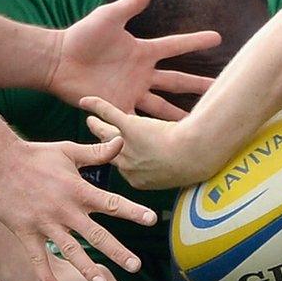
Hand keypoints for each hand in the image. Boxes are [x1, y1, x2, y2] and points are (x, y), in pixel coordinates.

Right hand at [0, 137, 157, 280]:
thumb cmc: (34, 154)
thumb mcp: (68, 150)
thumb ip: (96, 152)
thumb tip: (121, 142)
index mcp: (78, 190)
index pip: (111, 202)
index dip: (132, 211)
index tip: (152, 220)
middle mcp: (65, 210)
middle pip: (96, 234)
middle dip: (117, 251)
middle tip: (135, 266)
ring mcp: (45, 223)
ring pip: (70, 251)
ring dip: (86, 269)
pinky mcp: (25, 232)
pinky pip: (37, 259)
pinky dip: (46, 276)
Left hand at [50, 0, 218, 120]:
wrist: (58, 60)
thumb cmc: (82, 36)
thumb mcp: (109, 17)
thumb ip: (130, 3)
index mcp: (143, 52)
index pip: (176, 46)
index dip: (196, 42)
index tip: (218, 38)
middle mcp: (142, 74)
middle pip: (177, 81)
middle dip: (199, 85)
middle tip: (221, 90)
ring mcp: (131, 93)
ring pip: (162, 107)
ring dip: (180, 116)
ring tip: (199, 127)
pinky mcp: (118, 107)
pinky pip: (136, 122)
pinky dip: (149, 132)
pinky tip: (165, 144)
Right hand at [80, 98, 224, 190]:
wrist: (193, 155)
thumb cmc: (195, 165)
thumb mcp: (181, 174)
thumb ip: (173, 172)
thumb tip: (182, 170)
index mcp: (138, 180)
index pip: (125, 167)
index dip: (123, 159)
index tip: (119, 155)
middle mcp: (128, 166)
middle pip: (109, 154)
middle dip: (102, 148)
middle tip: (96, 143)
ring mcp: (125, 146)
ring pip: (105, 135)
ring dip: (97, 127)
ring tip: (90, 122)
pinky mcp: (128, 127)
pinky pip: (108, 114)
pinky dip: (96, 106)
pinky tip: (86, 101)